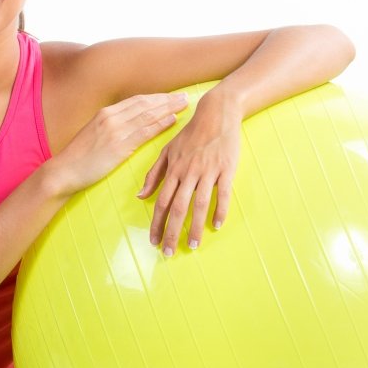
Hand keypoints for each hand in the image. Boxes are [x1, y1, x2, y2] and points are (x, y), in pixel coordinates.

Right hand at [46, 91, 191, 196]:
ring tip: (184, 105)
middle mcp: (111, 117)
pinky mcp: (118, 146)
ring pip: (148, 114)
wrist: (63, 171)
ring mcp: (115, 130)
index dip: (156, 98)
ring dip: (168, 108)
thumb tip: (126, 125)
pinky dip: (160, 124)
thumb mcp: (93, 134)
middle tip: (185, 97)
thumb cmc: (78, 157)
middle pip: (145, 104)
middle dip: (167, 99)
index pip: (136, 101)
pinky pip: (144, 131)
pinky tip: (172, 120)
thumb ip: (109, 127)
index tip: (170, 96)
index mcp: (105, 113)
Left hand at [138, 93, 240, 253]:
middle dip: (172, 233)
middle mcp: (188, 173)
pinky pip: (223, 194)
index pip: (162, 202)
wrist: (216, 114)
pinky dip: (220, 210)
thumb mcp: (167, 151)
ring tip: (193, 246)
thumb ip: (154, 174)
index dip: (157, 224)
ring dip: (196, 227)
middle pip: (178, 208)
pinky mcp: (226, 169)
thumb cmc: (190, 134)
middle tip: (169, 252)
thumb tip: (141, 195)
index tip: (153, 241)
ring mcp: (207, 171)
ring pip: (199, 204)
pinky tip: (217, 225)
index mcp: (173, 170)